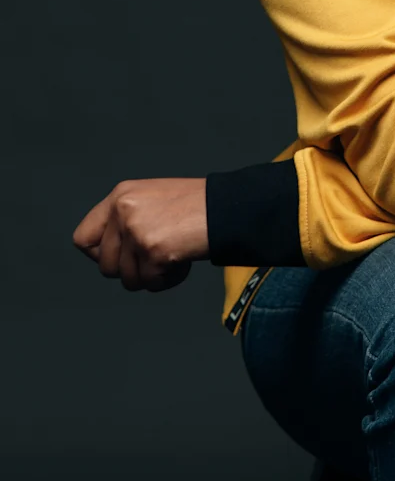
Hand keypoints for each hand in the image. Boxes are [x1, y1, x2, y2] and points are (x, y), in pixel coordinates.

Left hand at [72, 178, 209, 292]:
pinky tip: (183, 262)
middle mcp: (123, 210)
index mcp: (120, 196)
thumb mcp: (151, 200)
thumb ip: (126, 220)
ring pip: (127, 279)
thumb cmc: (196, 206)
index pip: (82, 239)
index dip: (99, 255)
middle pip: (105, 266)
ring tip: (173, 257)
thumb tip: (108, 254)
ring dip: (151, 276)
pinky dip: (168, 280)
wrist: (226, 207)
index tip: (122, 256)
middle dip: (131, 270)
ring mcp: (137, 230)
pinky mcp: (153, 251)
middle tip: (155, 258)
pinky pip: (151, 284)